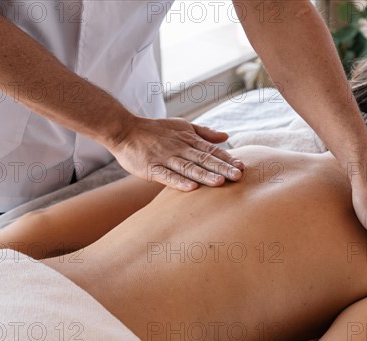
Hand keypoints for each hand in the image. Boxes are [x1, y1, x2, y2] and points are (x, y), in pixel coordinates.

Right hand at [106, 116, 244, 190]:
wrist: (124, 130)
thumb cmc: (155, 130)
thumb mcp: (182, 126)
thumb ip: (204, 133)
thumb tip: (226, 136)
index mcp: (188, 139)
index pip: (211, 150)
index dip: (227, 158)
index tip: (242, 166)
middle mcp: (179, 148)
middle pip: (204, 159)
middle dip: (222, 168)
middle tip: (238, 176)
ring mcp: (165, 158)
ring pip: (188, 167)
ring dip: (204, 175)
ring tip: (220, 182)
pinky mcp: (151, 168)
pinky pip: (166, 176)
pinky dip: (178, 181)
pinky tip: (191, 188)